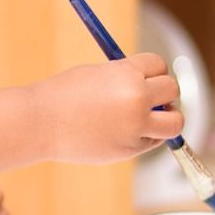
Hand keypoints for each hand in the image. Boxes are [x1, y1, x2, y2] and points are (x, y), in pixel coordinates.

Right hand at [33, 53, 181, 162]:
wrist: (40, 123)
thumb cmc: (63, 94)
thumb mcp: (97, 74)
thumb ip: (125, 78)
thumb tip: (152, 86)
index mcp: (127, 73)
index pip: (158, 64)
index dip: (150, 70)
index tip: (142, 76)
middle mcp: (137, 99)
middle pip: (172, 90)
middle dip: (162, 92)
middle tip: (148, 98)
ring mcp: (135, 127)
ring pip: (175, 122)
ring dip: (168, 118)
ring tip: (148, 117)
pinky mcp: (130, 149)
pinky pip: (153, 141)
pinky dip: (147, 137)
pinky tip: (125, 133)